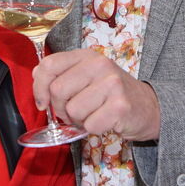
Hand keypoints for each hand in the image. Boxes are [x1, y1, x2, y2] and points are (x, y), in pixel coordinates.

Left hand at [33, 49, 160, 141]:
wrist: (148, 106)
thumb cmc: (111, 94)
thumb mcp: (86, 76)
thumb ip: (61, 73)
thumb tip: (36, 74)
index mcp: (87, 56)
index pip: (49, 65)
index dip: (39, 87)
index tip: (43, 102)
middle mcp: (99, 65)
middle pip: (57, 91)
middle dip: (61, 109)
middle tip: (75, 112)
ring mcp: (112, 84)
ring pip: (73, 110)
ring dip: (79, 121)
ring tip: (93, 115)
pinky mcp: (120, 106)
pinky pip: (90, 125)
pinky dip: (93, 129)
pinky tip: (104, 121)